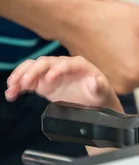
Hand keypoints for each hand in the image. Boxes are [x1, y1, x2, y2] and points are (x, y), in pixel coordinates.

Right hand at [4, 56, 120, 110]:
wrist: (93, 101)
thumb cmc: (99, 94)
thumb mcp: (102, 92)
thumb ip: (99, 86)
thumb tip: (95, 81)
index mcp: (78, 64)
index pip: (64, 64)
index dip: (56, 70)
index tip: (48, 81)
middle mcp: (62, 65)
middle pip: (44, 62)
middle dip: (32, 71)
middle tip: (24, 83)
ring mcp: (50, 73)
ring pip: (32, 68)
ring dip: (20, 76)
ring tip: (12, 87)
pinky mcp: (43, 83)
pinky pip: (28, 81)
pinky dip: (18, 86)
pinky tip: (11, 94)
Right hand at [56, 0, 138, 93]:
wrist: (72, 19)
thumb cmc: (106, 18)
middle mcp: (125, 84)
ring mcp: (111, 83)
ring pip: (136, 78)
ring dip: (138, 63)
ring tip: (129, 42)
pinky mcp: (101, 79)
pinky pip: (122, 76)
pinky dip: (124, 64)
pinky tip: (118, 46)